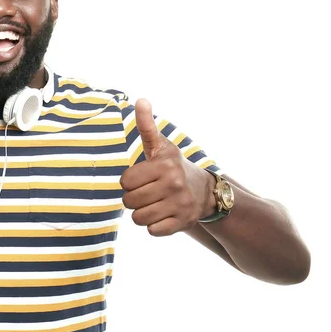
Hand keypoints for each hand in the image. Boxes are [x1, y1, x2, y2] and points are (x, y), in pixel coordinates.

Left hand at [120, 99, 214, 235]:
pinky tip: (162, 215)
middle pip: (129, 201)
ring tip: (153, 204)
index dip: (129, 181)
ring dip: (142, 213)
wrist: (205, 191)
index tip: (140, 178)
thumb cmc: (173, 167)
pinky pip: (152, 231)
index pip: (125, 181)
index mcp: (164, 165)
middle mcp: (173, 185)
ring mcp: (179, 205)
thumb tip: (140, 100)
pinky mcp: (182, 223)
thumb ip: (147, 126)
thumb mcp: (161, 146)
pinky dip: (154, 226)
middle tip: (147, 192)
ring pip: (138, 218)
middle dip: (134, 198)